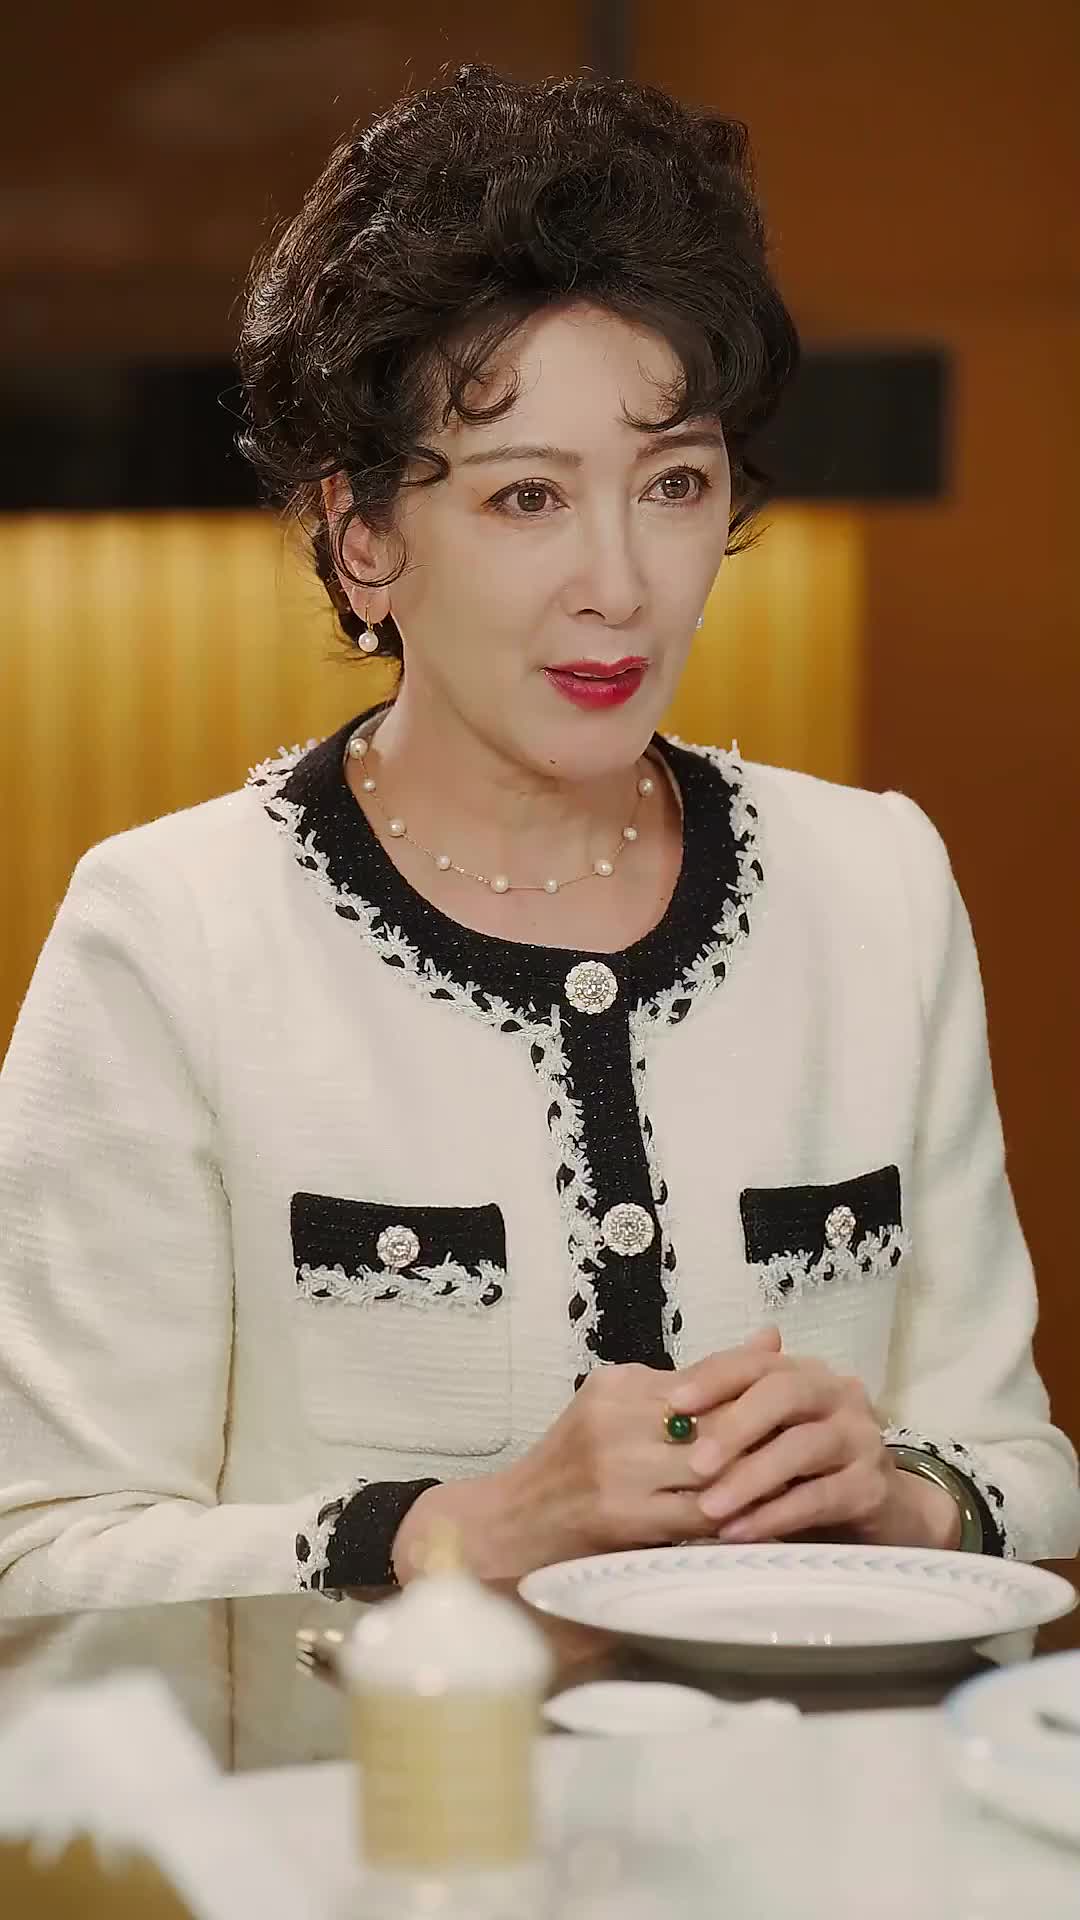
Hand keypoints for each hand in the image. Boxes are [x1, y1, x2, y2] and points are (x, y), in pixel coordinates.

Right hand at [392, 1327, 783, 1582]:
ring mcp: (618, 1470)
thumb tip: (772, 1337)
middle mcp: (615, 1421)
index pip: (706, 1377)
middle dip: (766, 1437)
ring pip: (712, 1471)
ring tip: (801, 1481)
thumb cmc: (577, 1465)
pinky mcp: (623, 1517)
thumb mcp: (624, 1407)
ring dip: (758, 1480)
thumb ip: (696, 1381)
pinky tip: (766, 1520)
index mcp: (619, 1386)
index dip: (757, 1388)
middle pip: (715, 1423)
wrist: (514, 1526)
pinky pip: (698, 1517)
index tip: (799, 1395)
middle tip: (814, 1443)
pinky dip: (736, 1518)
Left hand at [668, 1341, 961, 1550]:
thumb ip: (729, 1414)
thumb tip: (669, 1392)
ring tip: (708, 1508)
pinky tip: (739, 1533)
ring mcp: (862, 1439)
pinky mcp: (873, 1487)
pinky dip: (774, 1515)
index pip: (758, 1363)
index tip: (674, 1403)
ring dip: (751, 1478)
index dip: (715, 1377)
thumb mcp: (767, 1439)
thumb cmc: (808, 1472)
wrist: (884, 1514)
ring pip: (802, 1447)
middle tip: (694, 1463)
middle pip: (784, 1393)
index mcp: (807, 1374)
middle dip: (735, 1426)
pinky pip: (818, 1498)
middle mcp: (839, 1395)